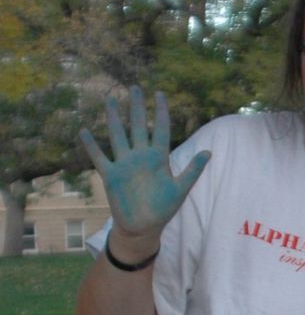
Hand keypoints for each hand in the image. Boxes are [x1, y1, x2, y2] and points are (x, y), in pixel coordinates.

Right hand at [79, 87, 209, 238]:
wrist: (143, 226)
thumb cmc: (164, 208)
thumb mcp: (181, 189)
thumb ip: (193, 170)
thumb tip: (209, 152)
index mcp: (159, 158)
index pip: (161, 130)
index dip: (161, 112)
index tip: (160, 94)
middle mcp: (141, 157)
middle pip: (139, 126)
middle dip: (137, 107)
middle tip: (135, 87)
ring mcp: (125, 164)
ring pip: (118, 136)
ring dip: (114, 119)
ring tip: (110, 100)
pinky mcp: (110, 175)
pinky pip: (99, 157)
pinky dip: (92, 145)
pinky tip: (85, 130)